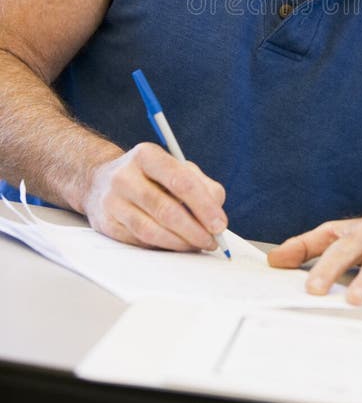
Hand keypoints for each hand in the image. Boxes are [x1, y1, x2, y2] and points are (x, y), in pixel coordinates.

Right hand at [81, 142, 227, 250]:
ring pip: (151, 230)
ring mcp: (112, 201)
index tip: (219, 224)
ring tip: (197, 245)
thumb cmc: (150, 176)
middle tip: (212, 241)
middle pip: (166, 209)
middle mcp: (125, 176)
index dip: (203, 206)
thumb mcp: (176, 168)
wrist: (101, 182)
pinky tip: (176, 246)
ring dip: (180, 243)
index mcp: (146, 155)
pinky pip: (139, 242)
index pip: (180, 181)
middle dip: (194, 230)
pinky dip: (162, 247)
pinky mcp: (106, 224)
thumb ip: (202, 186)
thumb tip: (216, 214)